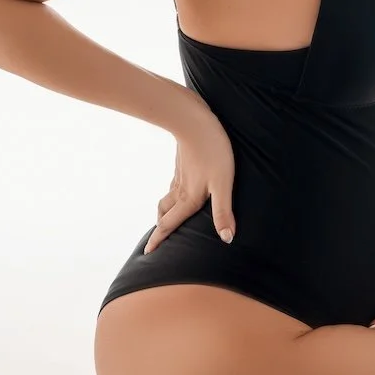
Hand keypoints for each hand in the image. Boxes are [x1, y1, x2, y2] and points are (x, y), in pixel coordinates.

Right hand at [143, 103, 236, 253]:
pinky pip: (173, 185)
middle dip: (160, 228)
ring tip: (165, 219)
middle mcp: (180, 189)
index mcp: (188, 198)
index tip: (147, 253)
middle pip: (165, 213)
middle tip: (154, 241)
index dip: (159, 240)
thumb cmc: (212, 151)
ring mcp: (179, 175)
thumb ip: (223, 211)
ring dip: (164, 212)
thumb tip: (226, 238)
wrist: (194, 120)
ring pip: (167, 198)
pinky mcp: (182, 163)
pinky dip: (172, 195)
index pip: (170, 224)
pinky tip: (179, 190)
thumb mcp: (222, 184)